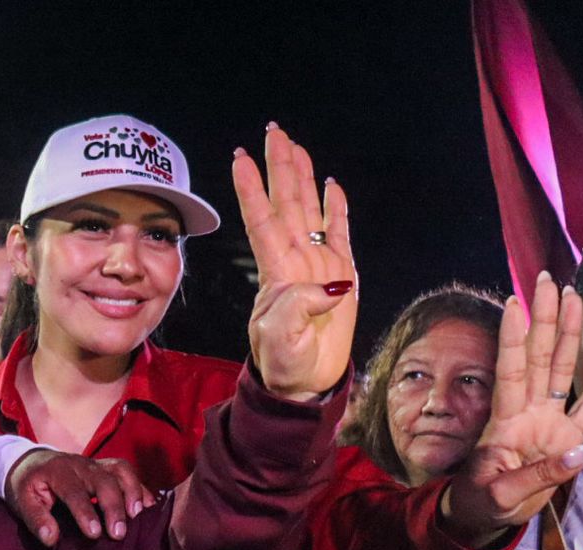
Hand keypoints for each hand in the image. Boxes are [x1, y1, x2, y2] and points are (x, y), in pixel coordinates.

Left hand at [5, 451, 154, 544]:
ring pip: (121, 471)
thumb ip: (36, 519)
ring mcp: (97, 464)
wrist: (32, 461)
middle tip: (119, 534)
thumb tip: (51, 539)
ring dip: (133, 493)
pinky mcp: (107, 467)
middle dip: (114, 507)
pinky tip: (149, 509)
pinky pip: (128, 473)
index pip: (74, 492)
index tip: (95, 534)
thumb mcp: (23, 501)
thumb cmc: (29, 485)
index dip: (85, 512)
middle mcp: (81, 465)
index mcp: (58, 472)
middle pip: (104, 481)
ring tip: (139, 517)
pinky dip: (141, 489)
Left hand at [231, 124, 356, 399]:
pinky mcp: (342, 275)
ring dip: (302, 178)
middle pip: (286, 203)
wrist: (303, 383)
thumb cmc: (284, 363)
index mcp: (276, 271)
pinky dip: (337, 208)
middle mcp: (295, 260)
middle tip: (273, 131)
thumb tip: (329, 289)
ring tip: (295, 146)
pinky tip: (332, 184)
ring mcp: (317, 264)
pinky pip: (339, 233)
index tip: (240, 158)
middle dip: (280, 167)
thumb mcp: (282, 339)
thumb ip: (298, 310)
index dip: (252, 189)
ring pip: (309, 210)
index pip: (262, 220)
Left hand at [440, 274, 582, 543]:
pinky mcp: (564, 438)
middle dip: (543, 318)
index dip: (512, 337)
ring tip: (574, 298)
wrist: (484, 517)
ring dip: (566, 335)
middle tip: (548, 279)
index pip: (509, 370)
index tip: (514, 302)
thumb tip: (578, 452)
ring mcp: (546, 421)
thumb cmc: (481, 503)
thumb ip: (539, 475)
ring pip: (558, 369)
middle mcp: (526, 412)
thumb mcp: (501, 495)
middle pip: (536, 356)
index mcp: (505, 421)